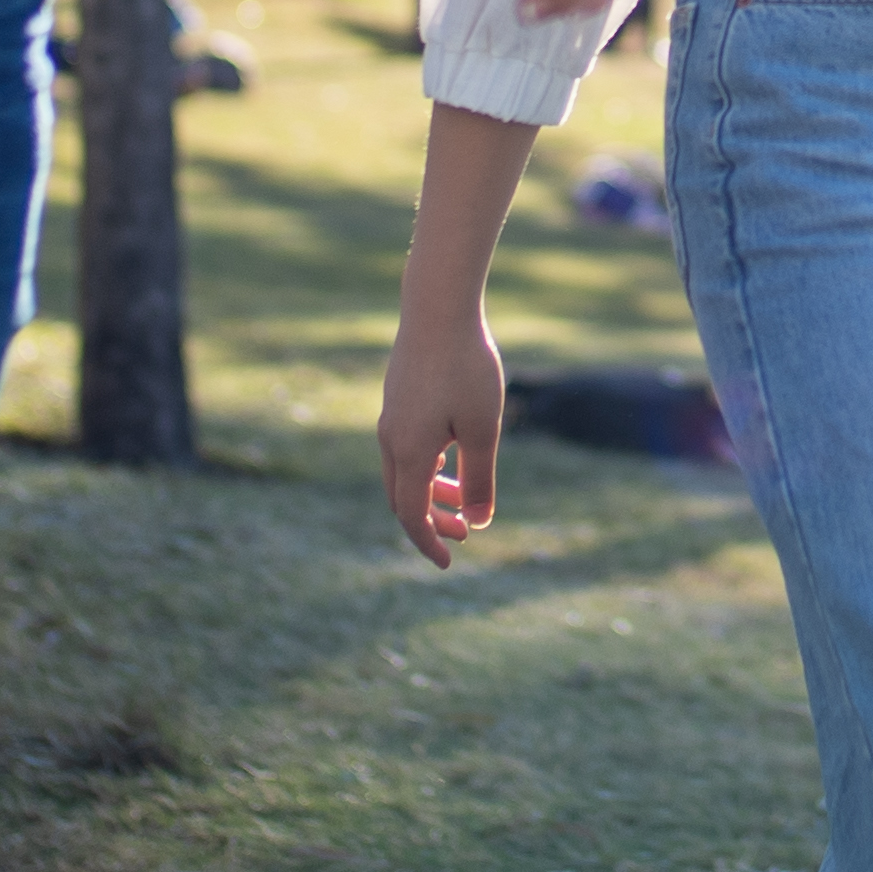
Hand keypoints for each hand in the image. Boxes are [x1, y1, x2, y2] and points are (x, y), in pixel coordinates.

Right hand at [375, 288, 508, 566]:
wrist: (437, 308)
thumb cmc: (466, 367)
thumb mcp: (482, 428)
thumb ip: (480, 478)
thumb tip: (477, 523)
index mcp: (410, 452)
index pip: (411, 515)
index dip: (429, 542)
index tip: (449, 563)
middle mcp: (391, 439)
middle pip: (404, 498)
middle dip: (432, 522)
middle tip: (464, 534)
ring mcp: (390, 418)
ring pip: (405, 472)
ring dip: (432, 492)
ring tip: (465, 498)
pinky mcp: (397, 399)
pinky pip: (406, 448)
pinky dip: (427, 466)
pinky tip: (452, 458)